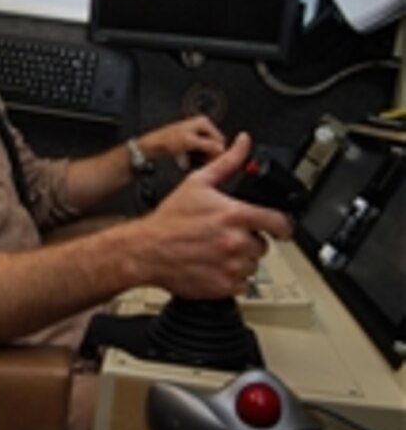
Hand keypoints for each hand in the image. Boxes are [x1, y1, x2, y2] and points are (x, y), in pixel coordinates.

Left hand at [137, 114, 224, 167]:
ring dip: (202, 157)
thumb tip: (221, 149)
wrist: (153, 145)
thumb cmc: (167, 140)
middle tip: (202, 162)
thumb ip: (207, 145)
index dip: (217, 151)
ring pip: (207, 149)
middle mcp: (201, 125)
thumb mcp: (190, 143)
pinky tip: (190, 160)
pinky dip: (196, 156)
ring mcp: (196, 133)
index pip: (220, 139)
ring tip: (193, 161)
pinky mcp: (191, 140)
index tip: (212, 160)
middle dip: (209, 154)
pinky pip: (199, 151)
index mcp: (203, 122)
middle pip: (214, 144)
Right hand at [138, 132, 292, 299]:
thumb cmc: (169, 219)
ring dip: (241, 260)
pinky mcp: (223, 286)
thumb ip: (227, 162)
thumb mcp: (197, 182)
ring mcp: (230, 266)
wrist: (147, 250)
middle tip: (229, 236)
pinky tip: (215, 266)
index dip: (282, 225)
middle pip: (263, 245)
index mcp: (234, 215)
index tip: (280, 228)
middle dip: (250, 240)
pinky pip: (242, 285)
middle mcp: (236, 242)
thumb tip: (243, 144)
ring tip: (219, 251)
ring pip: (253, 265)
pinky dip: (232, 278)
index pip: (278, 222)